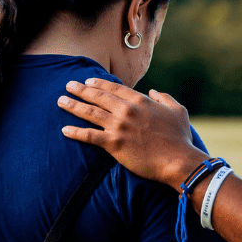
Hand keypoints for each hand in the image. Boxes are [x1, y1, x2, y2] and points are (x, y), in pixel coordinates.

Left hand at [58, 79, 206, 186]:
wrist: (177, 160)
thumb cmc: (180, 137)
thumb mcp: (178, 111)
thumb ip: (165, 98)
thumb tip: (154, 91)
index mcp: (141, 101)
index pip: (115, 88)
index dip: (100, 83)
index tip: (88, 80)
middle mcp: (127, 110)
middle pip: (99, 97)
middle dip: (81, 90)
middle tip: (68, 85)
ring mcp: (119, 127)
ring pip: (90, 113)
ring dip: (73, 106)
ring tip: (61, 101)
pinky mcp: (114, 144)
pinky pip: (90, 136)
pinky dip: (76, 132)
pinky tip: (64, 129)